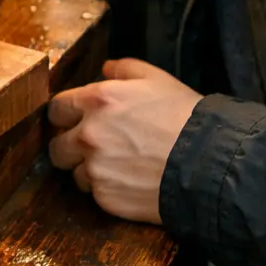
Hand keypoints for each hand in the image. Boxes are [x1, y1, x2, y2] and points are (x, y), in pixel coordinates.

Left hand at [48, 59, 203, 223]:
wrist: (209, 164)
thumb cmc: (186, 119)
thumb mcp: (158, 80)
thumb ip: (125, 69)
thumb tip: (106, 68)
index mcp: (97, 101)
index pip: (57, 109)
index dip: (66, 116)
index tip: (73, 122)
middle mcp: (88, 134)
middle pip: (57, 145)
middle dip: (71, 146)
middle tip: (94, 148)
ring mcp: (95, 168)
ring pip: (75, 172)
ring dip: (89, 170)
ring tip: (119, 166)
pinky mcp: (105, 196)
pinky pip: (95, 193)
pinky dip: (107, 189)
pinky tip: (130, 182)